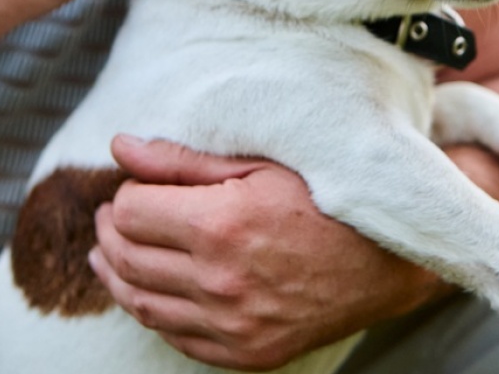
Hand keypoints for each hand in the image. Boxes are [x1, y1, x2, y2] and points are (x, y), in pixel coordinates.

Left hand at [90, 136, 446, 370]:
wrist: (387, 261)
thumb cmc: (326, 201)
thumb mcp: (260, 166)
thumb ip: (183, 160)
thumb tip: (119, 147)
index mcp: (222, 224)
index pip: (131, 212)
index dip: (127, 195)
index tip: (137, 187)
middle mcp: (221, 280)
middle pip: (127, 257)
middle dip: (111, 232)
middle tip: (114, 215)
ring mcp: (233, 324)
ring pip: (141, 302)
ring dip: (117, 274)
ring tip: (114, 252)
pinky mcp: (246, 351)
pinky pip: (175, 337)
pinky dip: (152, 311)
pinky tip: (149, 290)